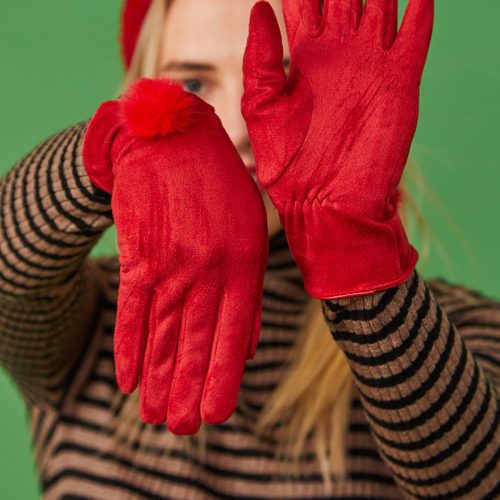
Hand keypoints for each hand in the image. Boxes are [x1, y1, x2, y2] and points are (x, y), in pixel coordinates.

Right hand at [83, 78, 267, 433]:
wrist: (174, 145)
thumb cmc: (221, 191)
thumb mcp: (252, 234)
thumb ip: (250, 291)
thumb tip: (249, 347)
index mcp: (241, 266)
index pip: (232, 337)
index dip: (221, 379)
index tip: (214, 415)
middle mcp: (206, 271)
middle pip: (193, 343)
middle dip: (186, 390)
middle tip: (180, 429)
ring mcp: (169, 264)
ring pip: (162, 334)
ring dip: (157, 379)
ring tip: (153, 416)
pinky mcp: (139, 255)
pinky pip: (131, 309)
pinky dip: (128, 345)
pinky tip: (126, 378)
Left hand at [242, 0, 433, 298]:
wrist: (325, 205)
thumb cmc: (288, 166)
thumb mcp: (261, 110)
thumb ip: (261, 60)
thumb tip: (258, 7)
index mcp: (304, 61)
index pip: (306, 3)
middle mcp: (339, 57)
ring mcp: (371, 67)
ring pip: (381, 7)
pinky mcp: (399, 84)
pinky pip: (414, 37)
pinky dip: (418, 12)